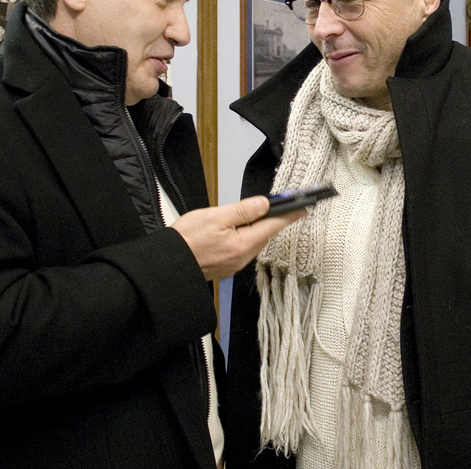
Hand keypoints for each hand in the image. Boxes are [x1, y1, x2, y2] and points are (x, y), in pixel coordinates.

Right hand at [171, 196, 304, 280]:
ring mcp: (235, 264)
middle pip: (265, 234)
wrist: (167, 265)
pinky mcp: (227, 267)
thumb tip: (264, 204)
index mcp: (242, 244)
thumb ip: (242, 210)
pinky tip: (235, 231)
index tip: (303, 208)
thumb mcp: (214, 217)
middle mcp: (242, 258)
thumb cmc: (186, 240)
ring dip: (256, 229)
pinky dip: (245, 238)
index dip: (290, 215)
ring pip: (254, 242)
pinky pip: (243, 249)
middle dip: (271, 220)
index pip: (273, 226)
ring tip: (250, 216)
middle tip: (275, 205)